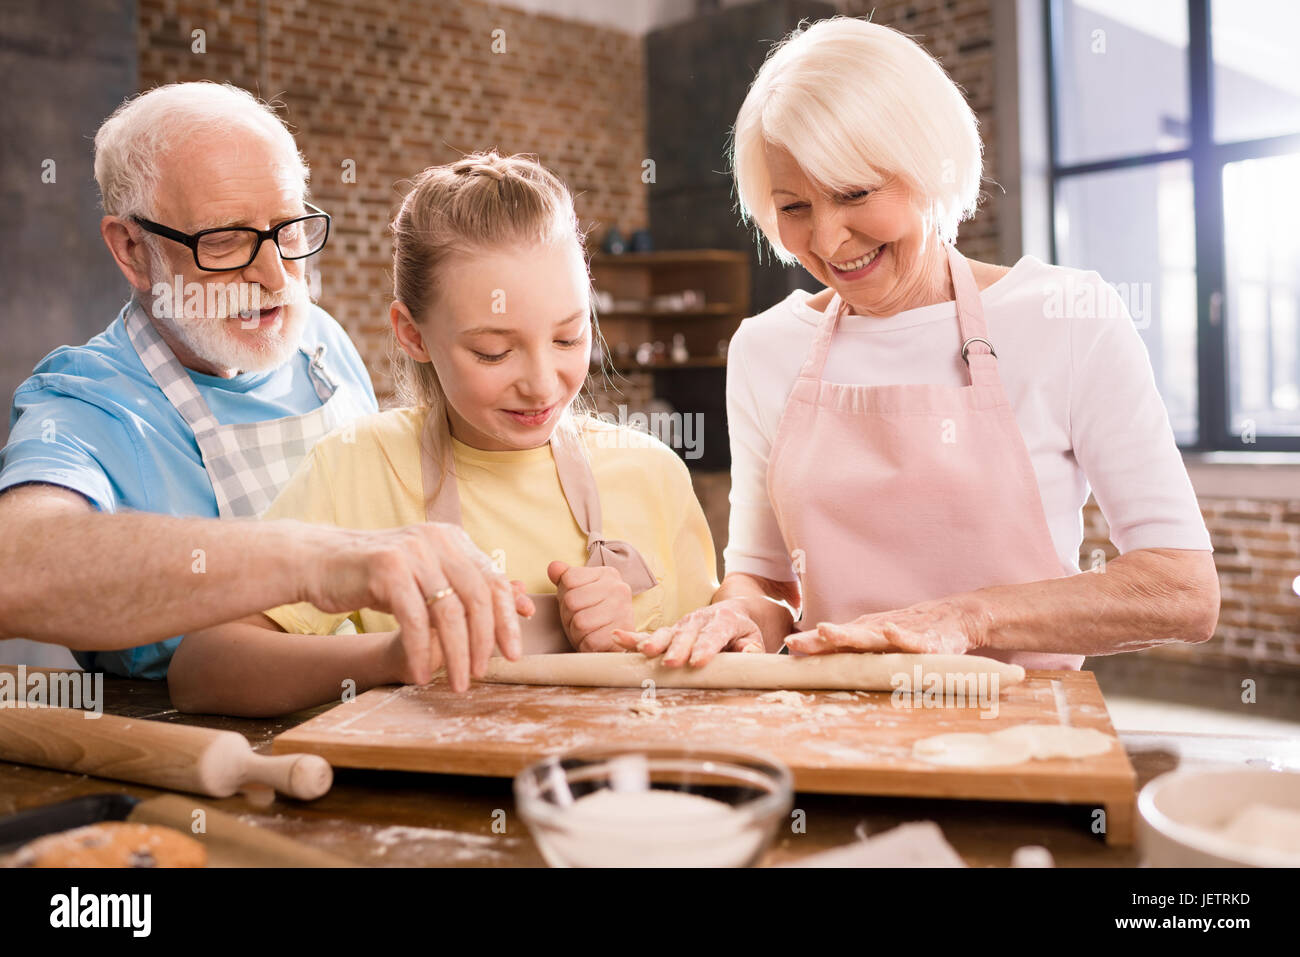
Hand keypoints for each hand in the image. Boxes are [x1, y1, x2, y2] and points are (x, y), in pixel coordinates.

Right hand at [306, 522, 534, 691]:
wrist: (317, 562)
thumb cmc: (376, 577)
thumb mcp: (426, 579)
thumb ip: (467, 591)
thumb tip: (521, 607)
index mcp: (453, 540)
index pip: (494, 580)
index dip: (508, 618)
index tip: (515, 652)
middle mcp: (437, 540)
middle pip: (478, 597)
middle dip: (486, 641)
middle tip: (483, 673)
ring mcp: (412, 552)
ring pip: (449, 612)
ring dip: (456, 654)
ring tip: (457, 682)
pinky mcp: (386, 568)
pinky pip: (414, 619)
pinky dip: (419, 651)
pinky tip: (418, 674)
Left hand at [547, 561, 632, 651]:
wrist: (617, 644)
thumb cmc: (594, 617)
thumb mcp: (579, 593)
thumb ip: (566, 578)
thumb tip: (553, 567)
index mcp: (608, 574)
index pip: (569, 579)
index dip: (565, 596)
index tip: (578, 605)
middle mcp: (619, 589)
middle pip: (572, 601)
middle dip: (569, 617)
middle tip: (581, 623)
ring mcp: (623, 612)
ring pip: (579, 622)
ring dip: (577, 633)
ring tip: (588, 632)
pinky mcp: (621, 635)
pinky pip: (589, 641)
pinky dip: (586, 645)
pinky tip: (595, 642)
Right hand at [612, 598, 763, 666]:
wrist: (734, 611)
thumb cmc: (744, 632)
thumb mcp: (755, 638)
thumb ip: (753, 648)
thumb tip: (749, 653)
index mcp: (725, 620)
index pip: (715, 634)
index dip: (706, 647)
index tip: (697, 661)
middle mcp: (700, 619)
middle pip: (688, 634)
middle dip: (678, 648)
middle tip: (670, 663)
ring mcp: (682, 625)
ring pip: (667, 633)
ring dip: (655, 642)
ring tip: (645, 652)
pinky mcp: (670, 631)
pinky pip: (650, 634)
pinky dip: (634, 637)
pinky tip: (618, 638)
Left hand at [785, 598, 980, 655]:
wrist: (954, 616)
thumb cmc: (911, 631)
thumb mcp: (880, 641)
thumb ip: (855, 651)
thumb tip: (821, 659)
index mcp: (867, 635)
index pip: (835, 642)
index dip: (812, 643)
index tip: (788, 645)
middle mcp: (878, 632)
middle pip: (845, 637)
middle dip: (820, 639)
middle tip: (795, 642)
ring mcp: (901, 634)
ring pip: (872, 637)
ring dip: (849, 634)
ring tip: (828, 631)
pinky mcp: (926, 641)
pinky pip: (912, 640)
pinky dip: (901, 636)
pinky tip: (890, 631)